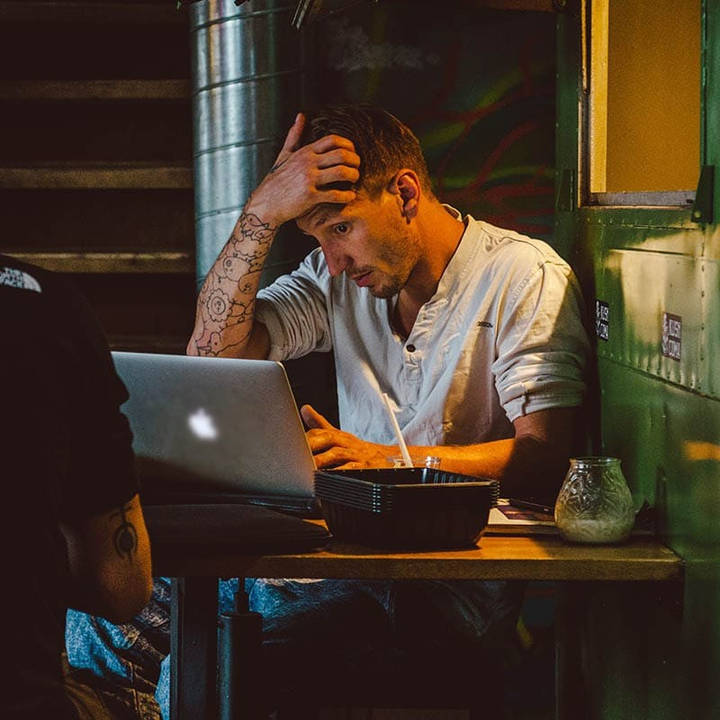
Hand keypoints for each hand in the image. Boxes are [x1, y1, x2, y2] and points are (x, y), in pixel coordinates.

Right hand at [246, 113, 360, 226]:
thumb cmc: (277, 180)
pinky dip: (347, 196)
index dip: (347, 145)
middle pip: (341, 155)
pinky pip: (335, 195)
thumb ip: (294, 136)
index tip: (352, 153)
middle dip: (355, 160)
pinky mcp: (310, 196)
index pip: (332, 140)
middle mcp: (307, 163)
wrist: (266, 203)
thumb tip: (300, 116)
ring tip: (355, 179)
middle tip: (357, 167)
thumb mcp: (284, 155)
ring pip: (341, 172)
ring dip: (353, 175)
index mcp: (305, 152)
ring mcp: (308, 179)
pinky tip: (350, 196)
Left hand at [300, 405, 392, 469]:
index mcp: (338, 435)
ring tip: (307, 466)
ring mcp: (356, 454)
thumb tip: (304, 408)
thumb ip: (320, 424)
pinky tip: (328, 477)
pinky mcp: (364, 467)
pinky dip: (339, 472)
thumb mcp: (339, 435)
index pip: (320, 431)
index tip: (292, 443)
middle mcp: (347, 442)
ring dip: (322, 460)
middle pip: (328, 438)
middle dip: (313, 445)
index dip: (306, 437)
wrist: (387, 458)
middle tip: (296, 454)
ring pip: (337, 454)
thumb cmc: (357, 449)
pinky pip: (350, 469)